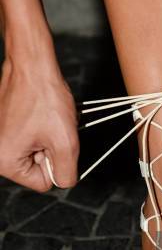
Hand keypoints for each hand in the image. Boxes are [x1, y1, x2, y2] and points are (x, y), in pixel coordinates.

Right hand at [0, 58, 78, 191]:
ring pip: (38, 151)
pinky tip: (42, 114)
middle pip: (38, 168)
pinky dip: (42, 128)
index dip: (57, 163)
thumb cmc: (44, 98)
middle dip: (51, 149)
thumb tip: (64, 182)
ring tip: (47, 119)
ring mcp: (0, 138)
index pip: (42, 182)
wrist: (33, 66)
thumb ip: (66, 172)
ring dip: (49, 138)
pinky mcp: (6, 126)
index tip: (54, 141)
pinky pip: (32, 137)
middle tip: (52, 128)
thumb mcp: (65, 143)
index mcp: (5, 161)